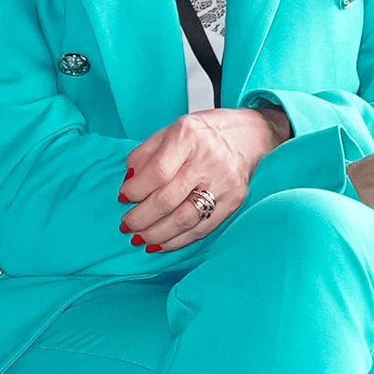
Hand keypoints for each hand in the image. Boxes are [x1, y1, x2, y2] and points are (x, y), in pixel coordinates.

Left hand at [118, 107, 284, 252]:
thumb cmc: (205, 133)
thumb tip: (128, 183)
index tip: (123, 198)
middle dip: (141, 218)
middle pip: (168, 200)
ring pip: (185, 219)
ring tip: (139, 237)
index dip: (136, 191)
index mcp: (188, 137)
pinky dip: (179, 240)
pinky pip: (203, 228)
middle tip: (126, 225)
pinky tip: (161, 243)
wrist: (250, 135)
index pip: (157, 173)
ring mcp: (224, 184)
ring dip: (157, 234)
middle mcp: (208, 161)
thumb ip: (145, 154)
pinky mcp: (234, 201)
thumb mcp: (170, 130)